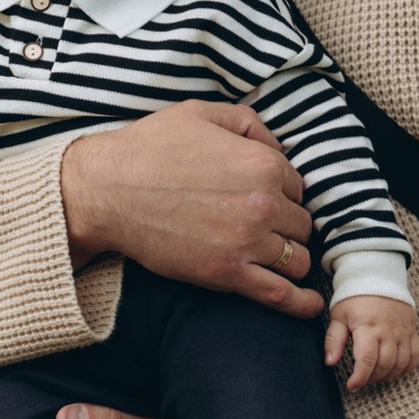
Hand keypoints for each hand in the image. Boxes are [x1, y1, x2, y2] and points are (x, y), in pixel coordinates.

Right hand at [58, 102, 321, 317]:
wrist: (106, 190)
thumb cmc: (148, 148)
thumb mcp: (200, 113)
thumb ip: (249, 123)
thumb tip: (280, 147)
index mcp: (262, 163)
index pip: (298, 186)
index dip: (281, 193)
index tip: (262, 199)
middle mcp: (263, 203)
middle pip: (302, 223)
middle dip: (286, 225)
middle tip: (262, 227)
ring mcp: (247, 241)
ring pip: (298, 258)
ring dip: (289, 258)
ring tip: (274, 258)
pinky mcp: (227, 274)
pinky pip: (280, 294)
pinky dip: (300, 303)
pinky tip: (311, 305)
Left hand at [327, 292, 418, 392]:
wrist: (377, 276)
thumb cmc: (354, 298)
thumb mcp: (338, 316)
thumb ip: (333, 340)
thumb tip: (330, 362)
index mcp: (368, 327)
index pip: (367, 360)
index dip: (359, 378)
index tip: (352, 386)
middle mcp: (389, 330)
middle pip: (385, 365)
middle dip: (372, 377)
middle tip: (361, 379)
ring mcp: (403, 331)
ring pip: (401, 363)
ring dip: (388, 375)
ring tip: (375, 375)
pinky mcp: (412, 330)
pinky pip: (415, 355)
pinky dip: (407, 367)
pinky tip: (395, 370)